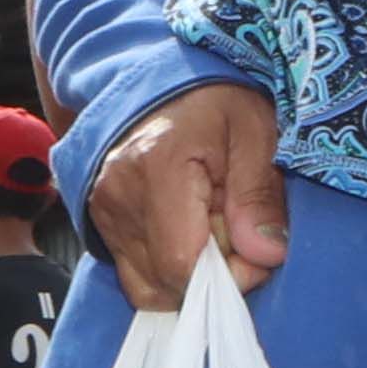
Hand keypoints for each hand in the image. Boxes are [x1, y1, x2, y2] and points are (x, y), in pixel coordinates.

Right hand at [89, 80, 284, 311]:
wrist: (161, 81)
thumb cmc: (214, 100)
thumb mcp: (255, 133)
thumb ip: (260, 195)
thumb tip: (266, 254)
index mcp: (158, 168)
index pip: (183, 263)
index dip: (229, 276)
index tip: (260, 253)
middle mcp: (118, 196)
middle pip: (165, 281)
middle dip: (214, 276)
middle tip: (240, 235)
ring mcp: (103, 211)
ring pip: (149, 285)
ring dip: (190, 273)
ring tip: (213, 231)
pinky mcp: (100, 221)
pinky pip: (136, 273)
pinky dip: (168, 267)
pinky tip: (189, 233)